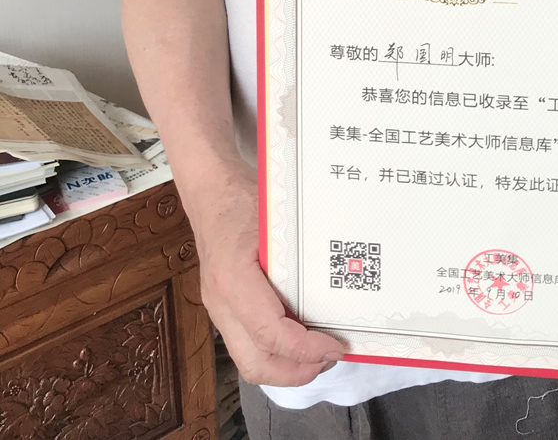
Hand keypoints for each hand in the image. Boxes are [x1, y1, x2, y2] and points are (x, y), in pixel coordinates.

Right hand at [194, 163, 346, 386]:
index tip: (335, 346)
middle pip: (255, 362)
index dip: (305, 349)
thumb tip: (342, 278)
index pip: (269, 333)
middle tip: (330, 357)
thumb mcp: (278, 219)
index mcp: (233, 279)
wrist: (210, 191)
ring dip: (286, 367)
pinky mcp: (224, 309)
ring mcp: (218, 309)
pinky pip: (247, 345)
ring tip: (319, 354)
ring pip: (249, 360)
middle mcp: (221, 302)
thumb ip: (300, 252)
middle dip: (296, 372)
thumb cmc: (243, 198)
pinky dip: (275, 352)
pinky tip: (300, 339)